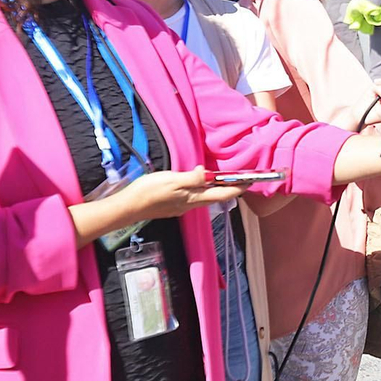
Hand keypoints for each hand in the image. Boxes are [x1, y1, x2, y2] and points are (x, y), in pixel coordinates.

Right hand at [126, 169, 242, 220]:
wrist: (129, 206)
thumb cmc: (149, 191)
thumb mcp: (172, 180)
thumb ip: (192, 178)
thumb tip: (207, 173)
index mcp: (195, 198)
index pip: (224, 194)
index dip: (238, 188)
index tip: (251, 181)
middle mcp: (192, 204)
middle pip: (217, 197)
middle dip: (230, 188)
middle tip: (241, 178)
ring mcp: (183, 206)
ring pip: (206, 198)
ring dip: (217, 189)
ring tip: (224, 179)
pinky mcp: (175, 206)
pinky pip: (195, 198)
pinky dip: (203, 190)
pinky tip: (200, 184)